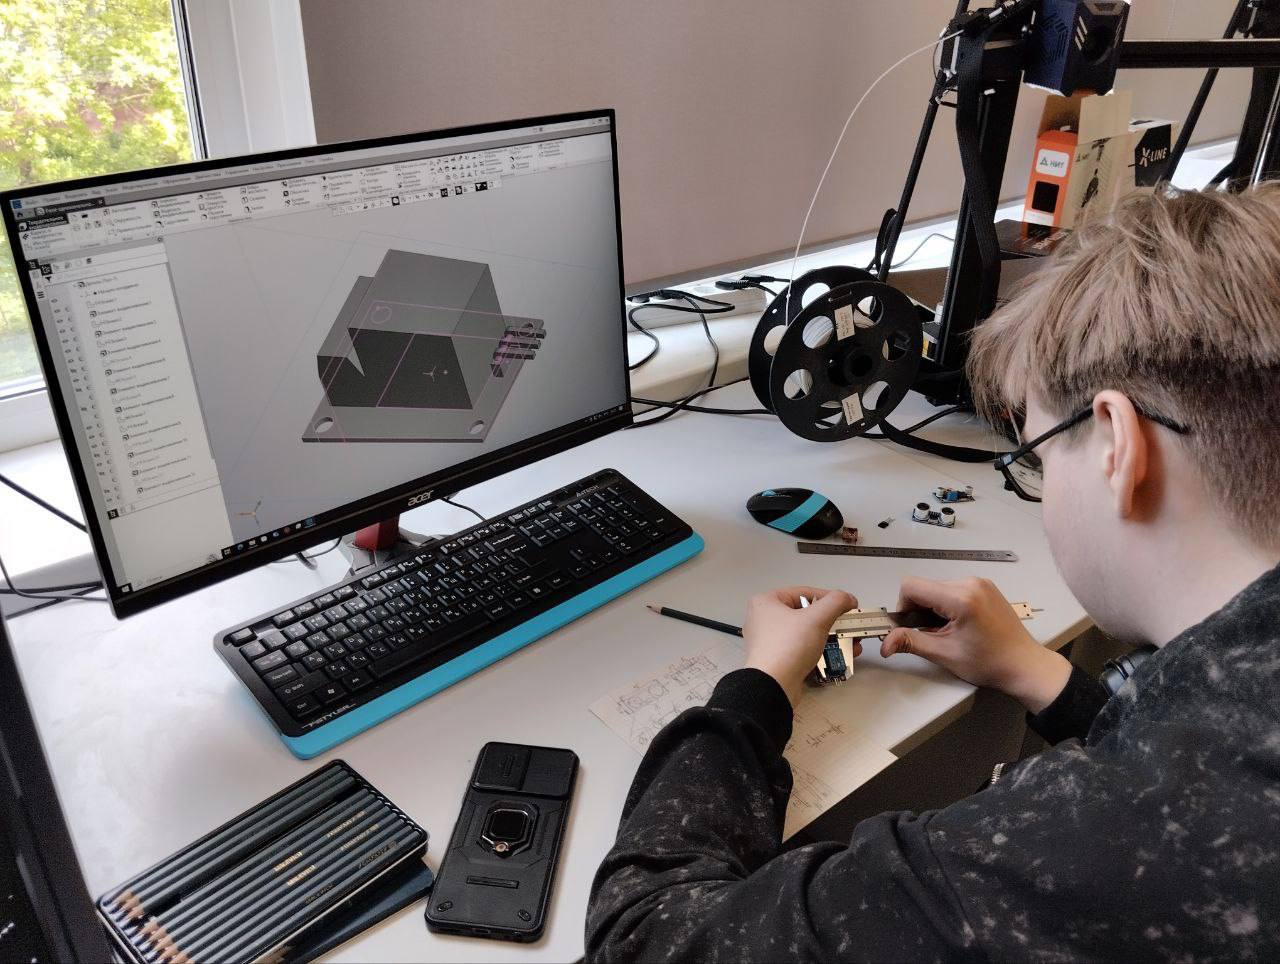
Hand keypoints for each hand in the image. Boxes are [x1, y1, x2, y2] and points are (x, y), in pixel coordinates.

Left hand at [742, 586, 856, 707]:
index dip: (828, 598)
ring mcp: (768, 641)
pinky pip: (801, 649)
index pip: (803, 592)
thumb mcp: (816, 618)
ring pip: (805, 633)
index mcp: (766, 602)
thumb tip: (847, 597)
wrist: (773, 687)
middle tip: (848, 627)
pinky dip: (819, 651)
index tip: (846, 606)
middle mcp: (763, 619)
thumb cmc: (788, 647)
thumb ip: (835, 602)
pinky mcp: (775, 660)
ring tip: (850, 644)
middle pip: (805, 614)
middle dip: (831, 622)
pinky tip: (837, 656)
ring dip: (830, 637)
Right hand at [880, 577, 1069, 713]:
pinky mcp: (986, 586)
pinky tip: (960, 624)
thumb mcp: (944, 654)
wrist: (1024, 665)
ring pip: (938, 588)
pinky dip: (948, 604)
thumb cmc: (988, 663)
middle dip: (920, 610)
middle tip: (932, 634)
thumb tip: (884, 643)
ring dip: (934, 608)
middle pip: (925, 587)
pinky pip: (954, 588)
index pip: (912, 586)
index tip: (911, 627)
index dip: (903, 607)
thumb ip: (910, 642)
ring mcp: (980, 582)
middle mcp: (970, 583)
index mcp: (960, 598)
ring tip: (949, 631)